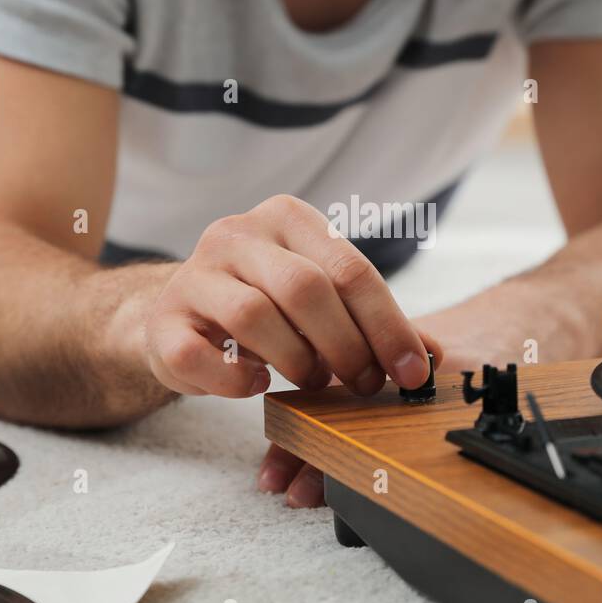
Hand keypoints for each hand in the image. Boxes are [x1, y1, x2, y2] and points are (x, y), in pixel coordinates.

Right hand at [143, 194, 438, 396]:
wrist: (180, 312)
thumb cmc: (266, 303)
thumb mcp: (322, 297)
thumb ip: (374, 320)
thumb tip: (436, 356)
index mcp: (287, 217)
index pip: (350, 268)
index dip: (388, 326)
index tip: (413, 372)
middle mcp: (237, 233)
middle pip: (306, 289)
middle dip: (347, 346)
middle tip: (365, 385)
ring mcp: (194, 273)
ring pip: (254, 317)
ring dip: (297, 361)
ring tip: (314, 382)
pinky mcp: (165, 320)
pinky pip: (199, 356)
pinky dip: (236, 380)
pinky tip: (257, 385)